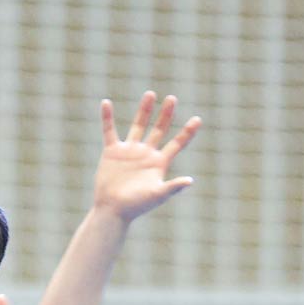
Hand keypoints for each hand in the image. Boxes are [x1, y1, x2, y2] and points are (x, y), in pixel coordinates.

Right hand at [92, 91, 200, 221]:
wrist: (113, 210)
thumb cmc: (136, 206)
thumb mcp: (157, 195)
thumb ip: (172, 187)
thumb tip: (190, 181)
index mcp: (159, 163)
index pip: (177, 144)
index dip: (187, 132)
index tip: (198, 119)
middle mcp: (146, 154)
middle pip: (159, 129)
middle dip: (166, 115)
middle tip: (173, 99)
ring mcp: (129, 151)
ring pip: (138, 126)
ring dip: (144, 110)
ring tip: (151, 94)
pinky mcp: (112, 152)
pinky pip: (109, 131)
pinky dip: (107, 118)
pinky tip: (106, 103)